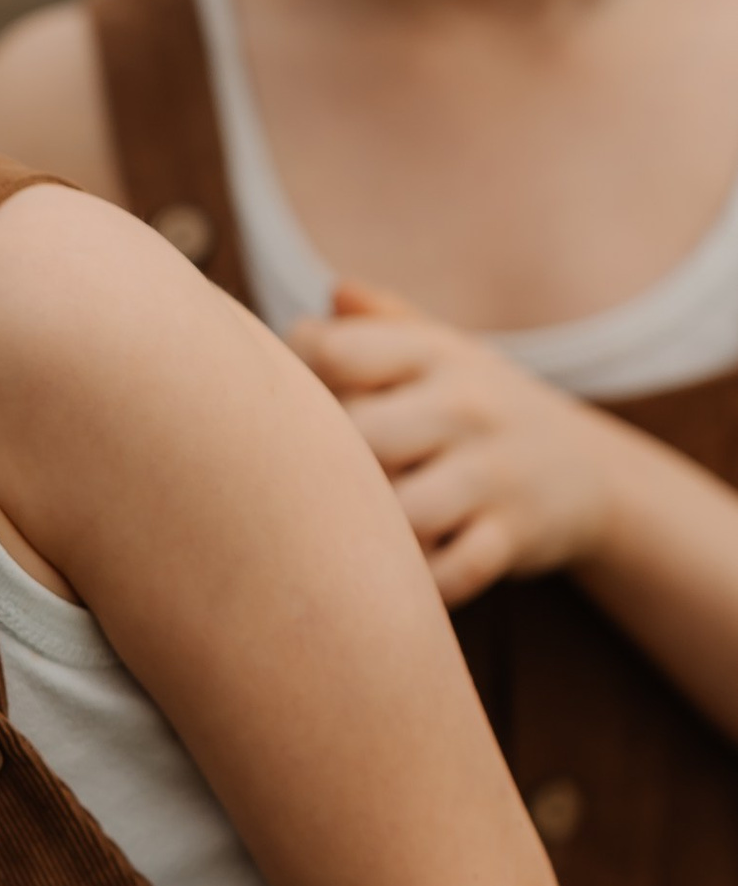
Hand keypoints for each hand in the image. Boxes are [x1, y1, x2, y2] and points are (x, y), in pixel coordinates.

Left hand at [288, 281, 618, 606]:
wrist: (588, 472)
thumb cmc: (476, 409)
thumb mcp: (441, 353)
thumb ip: (379, 322)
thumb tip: (321, 301)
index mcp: (432, 352)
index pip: (335, 352)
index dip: (296, 384)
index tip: (298, 413)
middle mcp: (464, 404)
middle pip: (360, 435)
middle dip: (330, 467)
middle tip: (323, 486)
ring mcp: (494, 472)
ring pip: (405, 511)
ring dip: (373, 532)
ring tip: (361, 533)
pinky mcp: (515, 533)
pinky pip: (454, 570)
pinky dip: (421, 584)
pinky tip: (402, 574)